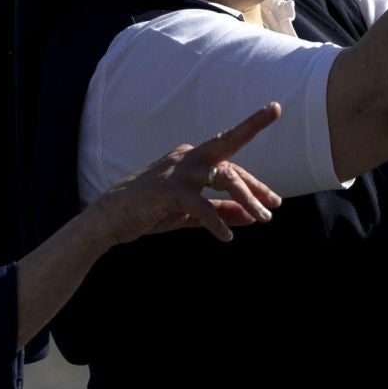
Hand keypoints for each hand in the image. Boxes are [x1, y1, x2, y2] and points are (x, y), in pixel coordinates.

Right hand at [89, 103, 283, 245]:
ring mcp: (178, 171)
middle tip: (277, 203)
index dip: (255, 182)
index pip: (231, 164)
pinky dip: (216, 221)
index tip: (275, 199)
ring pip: (223, 177)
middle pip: (230, 151)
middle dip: (255, 160)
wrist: (110, 217)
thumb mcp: (192, 212)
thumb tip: (253, 215)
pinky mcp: (167, 190)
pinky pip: (200, 205)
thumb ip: (222, 211)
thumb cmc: (151, 211)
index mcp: (193, 158)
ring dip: (246, 199)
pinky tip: (226, 237)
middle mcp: (188, 157)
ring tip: (261, 219)